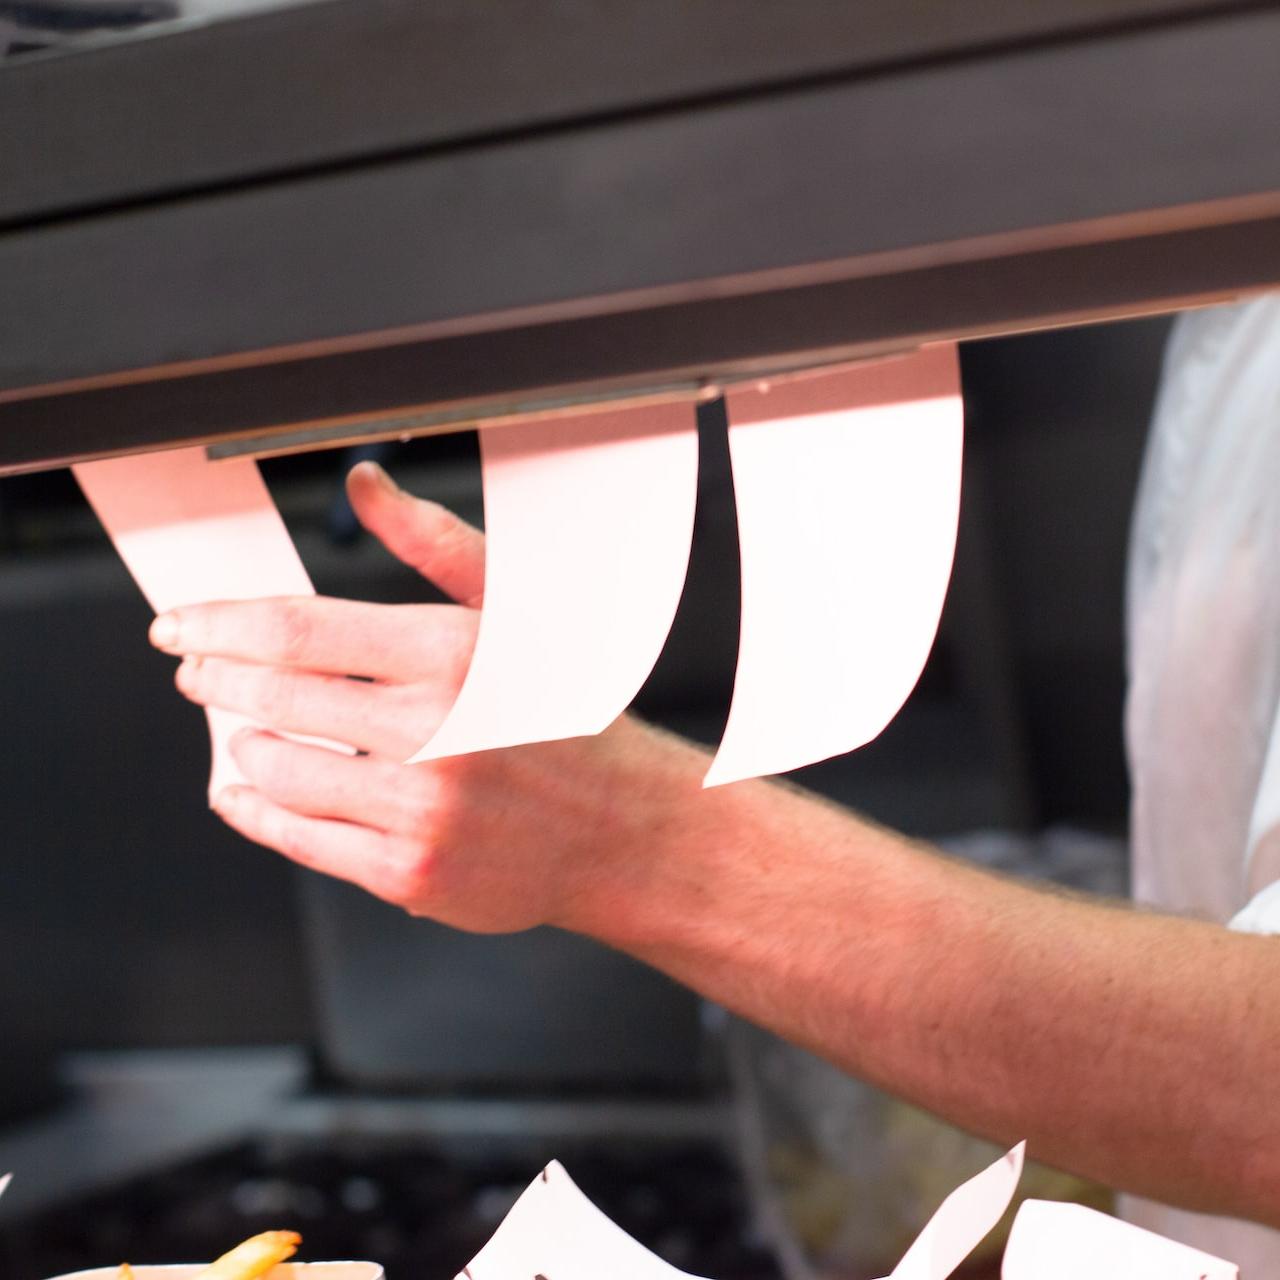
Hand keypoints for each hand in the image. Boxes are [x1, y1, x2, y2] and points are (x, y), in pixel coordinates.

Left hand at [149, 461, 684, 932]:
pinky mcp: (409, 873)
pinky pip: (297, 839)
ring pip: (276, 770)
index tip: (181, 626)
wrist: (618, 827)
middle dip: (215, 680)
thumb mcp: (516, 613)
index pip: (297, 629)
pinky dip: (254, 811)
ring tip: (246, 731)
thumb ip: (434, 543)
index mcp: (455, 654)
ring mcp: (420, 811)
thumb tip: (363, 484)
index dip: (220, 624)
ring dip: (243, 745)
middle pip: (274, 697)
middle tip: (197, 673)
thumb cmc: (564, 715)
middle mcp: (436, 732)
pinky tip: (243, 792)